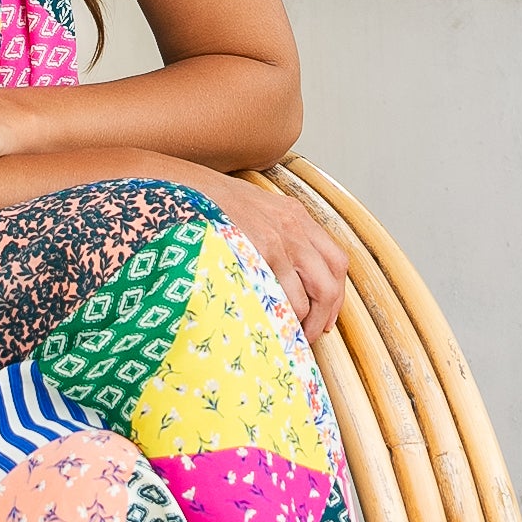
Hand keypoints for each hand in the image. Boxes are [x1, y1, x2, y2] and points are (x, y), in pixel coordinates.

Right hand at [202, 173, 350, 343]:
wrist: (185, 187)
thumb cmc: (212, 203)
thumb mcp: (255, 210)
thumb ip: (275, 235)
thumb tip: (284, 274)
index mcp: (296, 216)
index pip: (335, 260)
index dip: (336, 294)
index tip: (326, 314)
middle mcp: (295, 227)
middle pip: (330, 282)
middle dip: (324, 315)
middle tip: (312, 333)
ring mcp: (280, 240)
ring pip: (309, 296)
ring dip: (302, 321)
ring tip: (287, 334)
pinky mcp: (262, 252)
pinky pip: (283, 296)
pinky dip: (282, 315)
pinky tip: (270, 323)